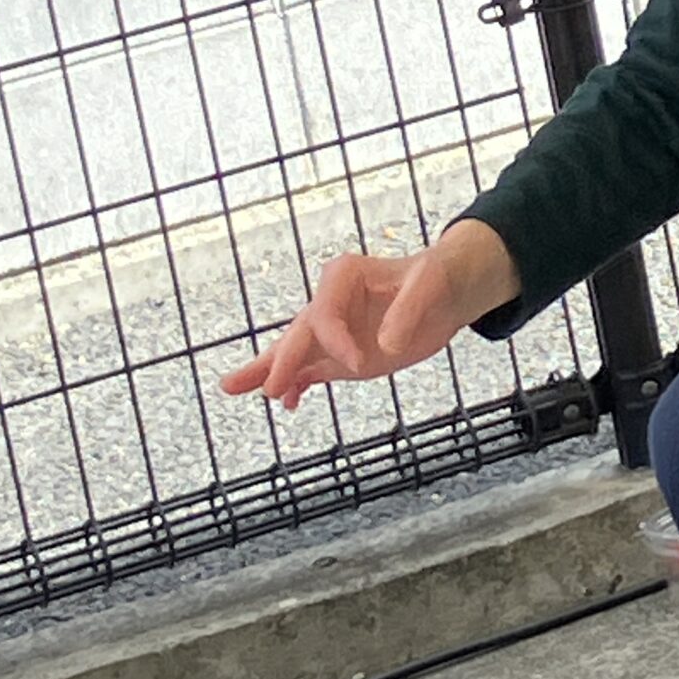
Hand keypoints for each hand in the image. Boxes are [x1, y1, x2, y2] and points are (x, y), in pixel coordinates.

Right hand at [218, 219, 518, 409]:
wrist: (447, 291)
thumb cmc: (436, 278)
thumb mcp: (430, 286)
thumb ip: (408, 311)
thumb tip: (387, 345)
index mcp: (345, 276)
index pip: (325, 314)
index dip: (335, 340)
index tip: (357, 364)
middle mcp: (331, 302)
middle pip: (299, 333)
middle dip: (281, 360)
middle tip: (268, 388)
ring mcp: (333, 330)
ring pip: (293, 351)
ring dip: (266, 370)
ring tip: (230, 387)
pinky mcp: (341, 353)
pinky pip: (312, 369)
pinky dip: (297, 384)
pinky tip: (287, 402)